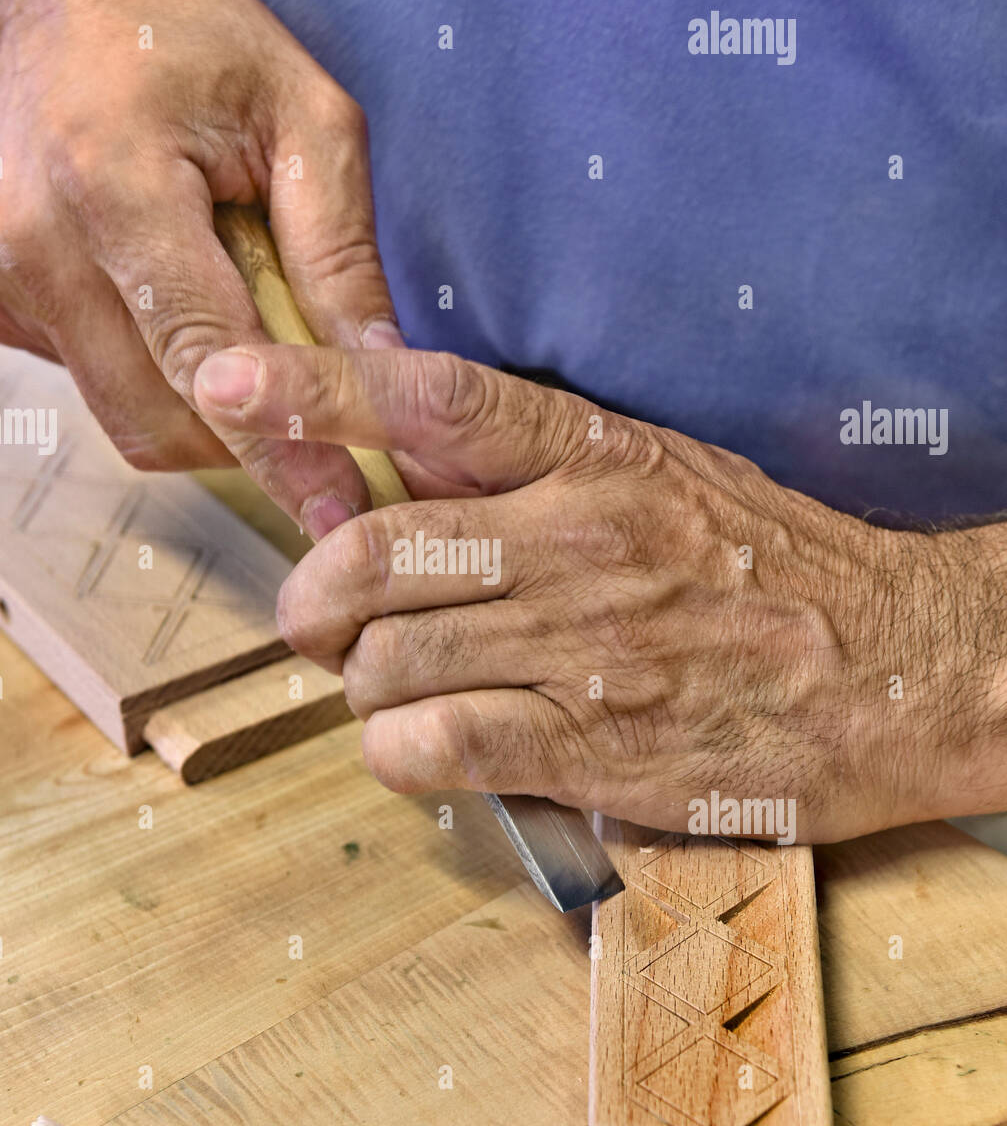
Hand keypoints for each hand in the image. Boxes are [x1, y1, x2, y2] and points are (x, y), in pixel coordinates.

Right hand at [0, 0, 397, 535]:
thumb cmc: (195, 40)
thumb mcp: (307, 117)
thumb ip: (339, 254)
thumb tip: (384, 371)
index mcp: (113, 184)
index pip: (203, 356)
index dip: (278, 443)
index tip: (338, 503)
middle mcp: (40, 246)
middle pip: (159, 417)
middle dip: (252, 444)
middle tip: (327, 435)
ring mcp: (10, 284)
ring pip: (131, 422)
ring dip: (213, 418)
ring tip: (259, 345)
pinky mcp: (5, 307)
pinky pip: (103, 392)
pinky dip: (167, 385)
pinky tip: (190, 316)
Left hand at [195, 342, 1006, 842]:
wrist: (897, 668)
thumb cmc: (767, 563)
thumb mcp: (662, 470)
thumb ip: (535, 462)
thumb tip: (404, 457)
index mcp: (596, 453)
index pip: (434, 400)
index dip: (316, 386)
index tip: (227, 377)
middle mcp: (580, 538)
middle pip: (372, 552)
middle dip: (312, 600)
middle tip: (319, 621)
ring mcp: (586, 646)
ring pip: (388, 660)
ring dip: (359, 684)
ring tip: (388, 691)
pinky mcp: (598, 746)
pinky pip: (436, 745)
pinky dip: (396, 749)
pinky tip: (419, 744)